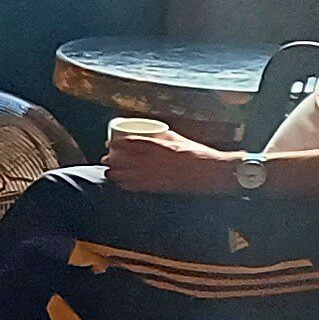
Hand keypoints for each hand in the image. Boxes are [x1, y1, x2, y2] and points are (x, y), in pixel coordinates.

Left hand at [99, 126, 231, 194]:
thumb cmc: (198, 153)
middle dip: (114, 160)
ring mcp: (159, 175)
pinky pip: (139, 187)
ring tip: (108, 171)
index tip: (110, 144)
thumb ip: (162, 137)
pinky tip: (119, 183)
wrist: (212, 172)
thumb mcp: (179, 139)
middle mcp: (159, 162)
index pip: (135, 144)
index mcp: (163, 147)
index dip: (119, 144)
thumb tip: (146, 132)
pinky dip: (127, 185)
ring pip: (131, 175)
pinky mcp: (161, 187)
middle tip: (105, 158)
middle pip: (129, 160)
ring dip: (116, 173)